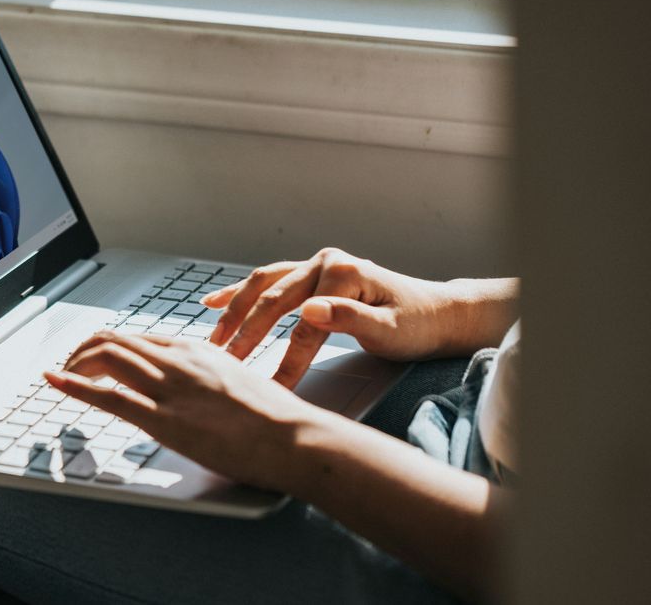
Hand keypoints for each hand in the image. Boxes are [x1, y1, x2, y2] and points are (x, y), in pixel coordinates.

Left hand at [45, 331, 318, 490]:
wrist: (294, 436)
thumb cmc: (275, 418)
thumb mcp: (239, 381)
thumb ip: (210, 378)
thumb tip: (199, 388)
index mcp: (196, 350)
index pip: (139, 338)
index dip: (108, 346)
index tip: (94, 358)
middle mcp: (178, 361)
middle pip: (115, 341)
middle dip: (83, 352)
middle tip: (69, 366)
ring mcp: (170, 388)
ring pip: (106, 358)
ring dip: (75, 365)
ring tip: (61, 375)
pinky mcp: (165, 420)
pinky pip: (109, 396)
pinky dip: (75, 386)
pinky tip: (57, 383)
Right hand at [202, 248, 509, 387]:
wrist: (438, 313)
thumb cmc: (418, 325)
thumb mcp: (390, 329)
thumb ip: (349, 319)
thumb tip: (309, 310)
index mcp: (343, 273)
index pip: (303, 323)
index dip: (285, 359)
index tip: (269, 388)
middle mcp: (325, 262)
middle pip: (274, 300)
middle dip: (246, 334)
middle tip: (225, 365)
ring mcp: (316, 265)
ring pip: (263, 287)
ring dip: (235, 312)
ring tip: (213, 340)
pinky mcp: (312, 275)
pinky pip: (268, 281)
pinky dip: (240, 292)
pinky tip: (212, 302)